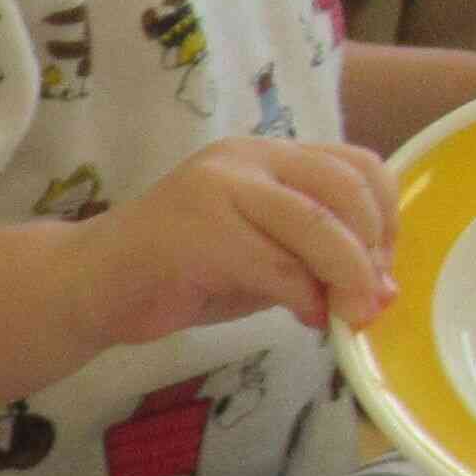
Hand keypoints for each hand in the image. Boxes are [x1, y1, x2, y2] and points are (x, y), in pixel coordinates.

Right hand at [82, 137, 396, 345]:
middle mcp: (245, 159)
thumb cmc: (177, 273)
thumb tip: (383, 292)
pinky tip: (306, 321)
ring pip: (316, 226)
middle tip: (372, 301)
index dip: (386, 216)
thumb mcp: (261, 257)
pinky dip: (305, 299)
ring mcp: (218, 190)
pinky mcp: (198, 233)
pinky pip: (277, 266)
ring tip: (350, 317)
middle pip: (344, 190)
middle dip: (373, 251)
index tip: (383, 266)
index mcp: (266, 155)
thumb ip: (314, 261)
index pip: (355, 164)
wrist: (90, 285)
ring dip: (347, 278)